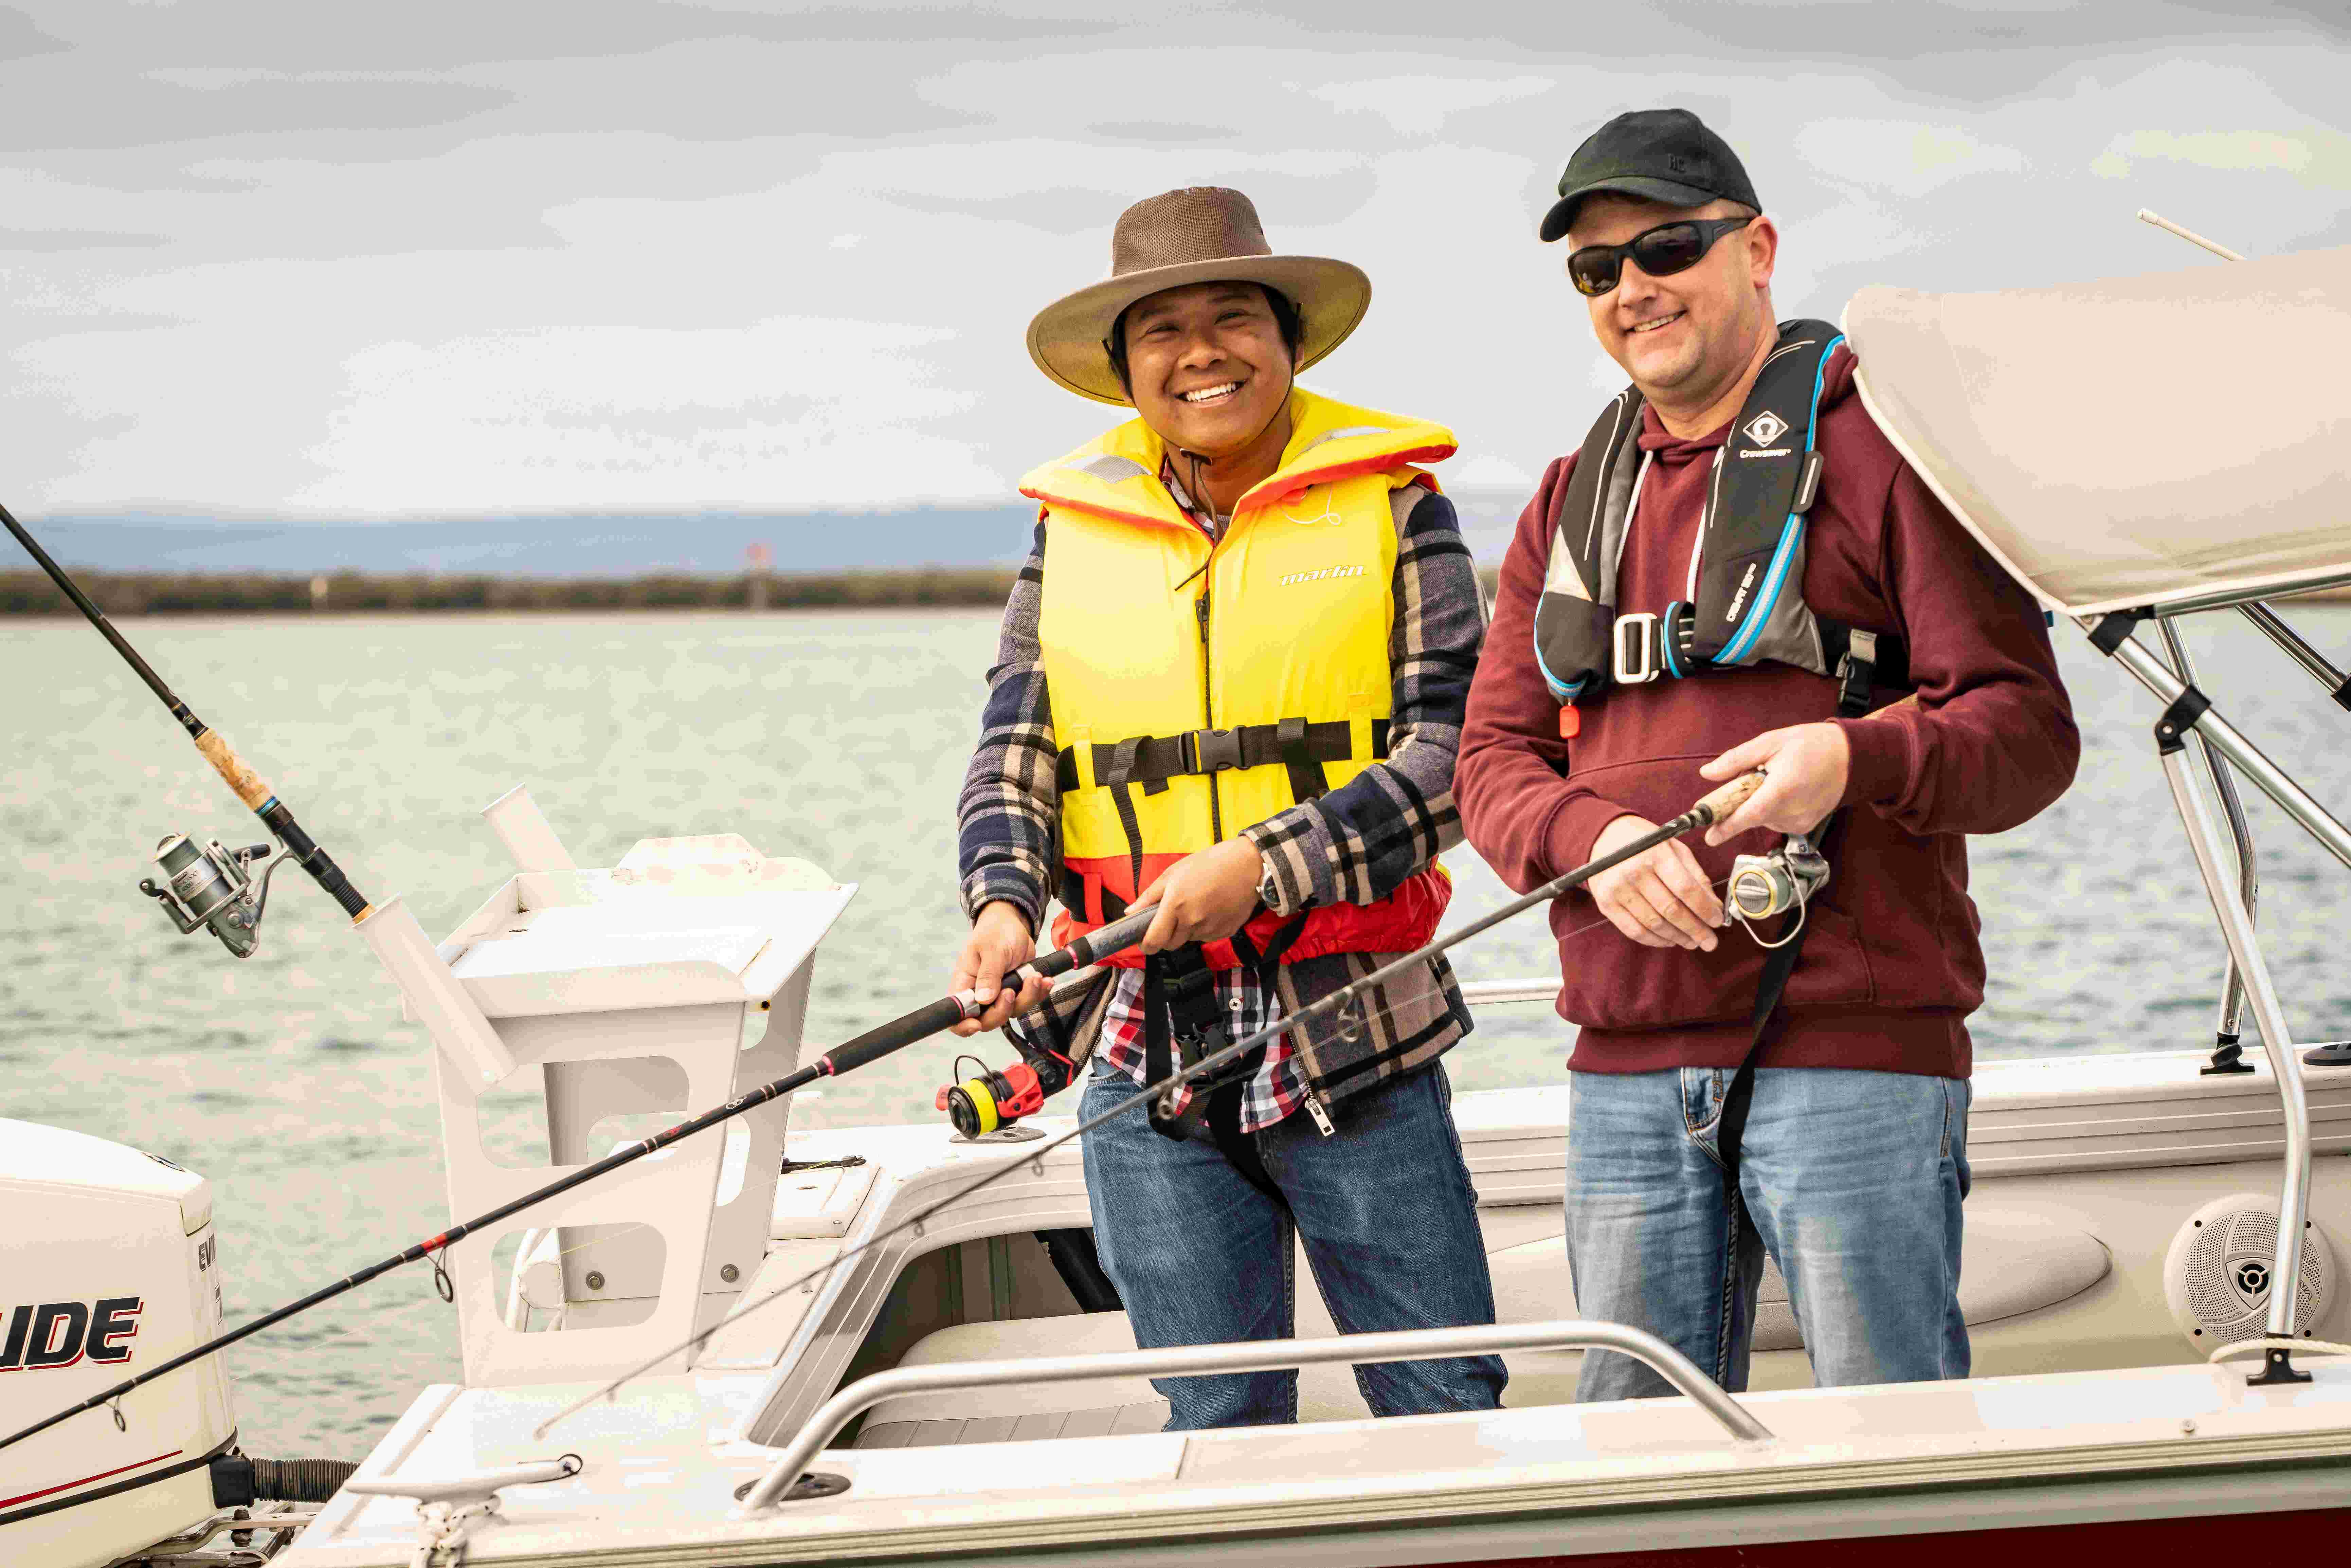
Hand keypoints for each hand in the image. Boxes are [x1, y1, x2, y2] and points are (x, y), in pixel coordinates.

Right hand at [948, 902, 1052, 1035]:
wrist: (1013, 924)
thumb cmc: (996, 932)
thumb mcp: (992, 949)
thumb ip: (989, 975)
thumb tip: (984, 999)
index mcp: (965, 983)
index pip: (957, 1014)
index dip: (963, 1025)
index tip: (976, 1024)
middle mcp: (980, 994)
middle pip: (987, 1020)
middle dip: (1002, 1010)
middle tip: (1012, 991)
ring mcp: (999, 995)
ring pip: (1012, 1012)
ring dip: (1027, 997)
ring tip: (1035, 977)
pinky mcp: (1017, 991)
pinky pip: (1028, 1001)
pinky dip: (1038, 993)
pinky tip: (1045, 980)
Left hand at [1132, 837, 1265, 953]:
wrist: (1249, 865)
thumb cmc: (1209, 863)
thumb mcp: (1174, 873)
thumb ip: (1149, 896)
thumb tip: (1129, 913)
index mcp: (1175, 905)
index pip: (1154, 940)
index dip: (1146, 945)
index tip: (1144, 941)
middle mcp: (1192, 921)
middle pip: (1171, 944)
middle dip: (1167, 935)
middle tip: (1173, 915)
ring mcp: (1210, 929)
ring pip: (1189, 939)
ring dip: (1187, 929)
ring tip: (1198, 904)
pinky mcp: (1225, 932)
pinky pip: (1207, 936)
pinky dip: (1205, 927)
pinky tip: (1212, 908)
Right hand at [1587, 813, 1723, 951]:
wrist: (1603, 838)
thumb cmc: (1645, 843)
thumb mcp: (1674, 848)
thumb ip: (1695, 875)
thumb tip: (1714, 906)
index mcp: (1655, 854)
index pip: (1686, 889)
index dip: (1705, 910)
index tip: (1718, 922)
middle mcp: (1634, 871)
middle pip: (1671, 910)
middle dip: (1695, 930)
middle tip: (1710, 942)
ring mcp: (1618, 890)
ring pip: (1654, 924)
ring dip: (1678, 938)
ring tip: (1692, 942)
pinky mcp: (1606, 904)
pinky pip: (1634, 931)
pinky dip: (1655, 941)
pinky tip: (1669, 940)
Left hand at [1699, 722, 1850, 845]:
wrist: (1850, 757)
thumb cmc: (1811, 745)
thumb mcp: (1770, 742)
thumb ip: (1736, 759)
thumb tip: (1707, 774)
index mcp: (1783, 789)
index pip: (1750, 814)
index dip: (1728, 827)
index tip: (1709, 837)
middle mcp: (1793, 811)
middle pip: (1752, 816)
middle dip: (1741, 801)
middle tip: (1754, 775)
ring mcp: (1801, 822)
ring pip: (1762, 818)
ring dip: (1758, 802)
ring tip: (1776, 779)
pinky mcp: (1805, 827)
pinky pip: (1776, 820)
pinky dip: (1772, 808)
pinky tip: (1786, 790)